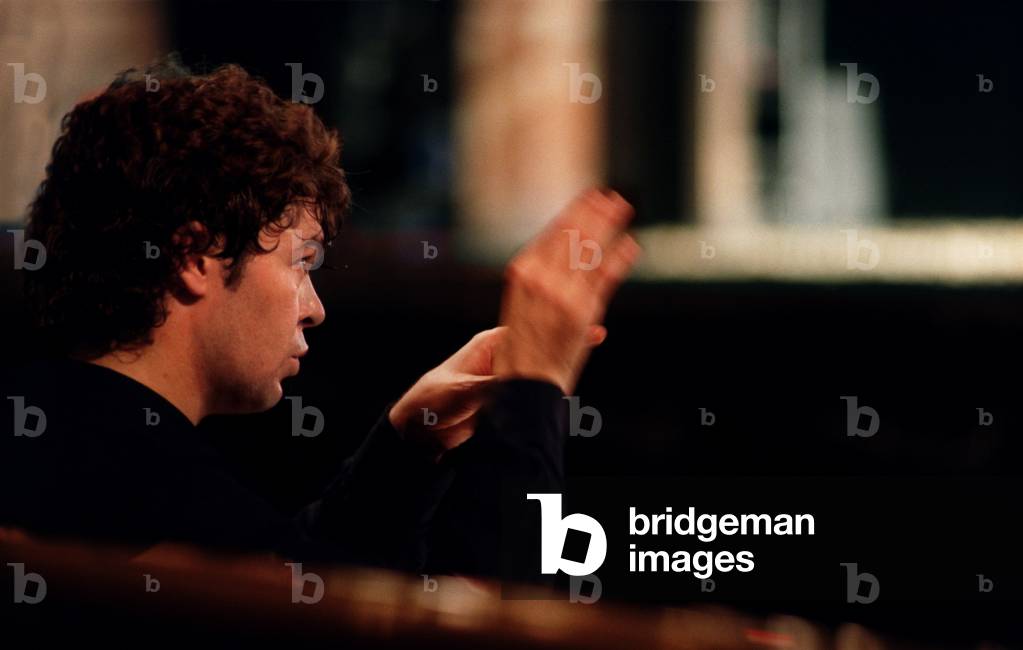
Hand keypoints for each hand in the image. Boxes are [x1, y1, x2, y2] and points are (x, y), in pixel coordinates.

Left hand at [389, 325, 606, 458]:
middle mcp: (502, 359)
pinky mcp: (506, 400)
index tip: (587, 325)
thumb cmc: (428, 403)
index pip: (531, 328)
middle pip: (542, 342)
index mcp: (491, 347)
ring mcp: (506, 379)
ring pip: (541, 365)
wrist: (414, 431)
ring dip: (564, 359)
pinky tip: (570, 384)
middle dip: (568, 337)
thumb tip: (507, 387)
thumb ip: (487, 388)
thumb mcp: (459, 393)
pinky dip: (553, 383)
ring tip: (593, 346)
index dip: (557, 325)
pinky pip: (534, 388)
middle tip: (599, 330)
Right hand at [493, 189, 639, 394]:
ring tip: (624, 208)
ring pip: (590, 248)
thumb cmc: (523, 342)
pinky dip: (620, 257)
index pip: (554, 232)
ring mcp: (563, 292)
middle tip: (613, 197)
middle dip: (595, 213)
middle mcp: (541, 277)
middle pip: (574, 234)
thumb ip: (543, 275)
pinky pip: (606, 275)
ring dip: (609, 225)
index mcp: (523, 271)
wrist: (524, 379)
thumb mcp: (522, 300)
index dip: (576, 212)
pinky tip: (631, 244)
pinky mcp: (583, 310)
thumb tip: (571, 248)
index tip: (591, 197)